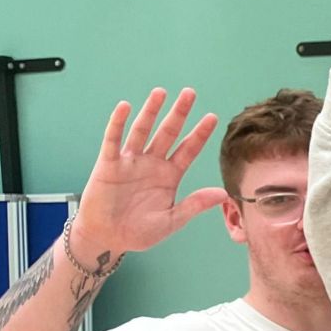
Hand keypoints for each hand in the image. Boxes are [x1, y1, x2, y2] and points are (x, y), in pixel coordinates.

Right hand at [70, 88, 227, 261]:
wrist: (108, 238)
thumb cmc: (139, 232)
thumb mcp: (172, 220)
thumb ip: (194, 205)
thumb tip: (223, 194)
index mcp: (169, 176)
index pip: (188, 149)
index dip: (199, 134)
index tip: (212, 117)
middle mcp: (152, 164)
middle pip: (168, 133)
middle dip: (179, 113)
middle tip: (190, 93)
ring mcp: (130, 162)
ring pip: (142, 131)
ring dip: (151, 111)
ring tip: (161, 93)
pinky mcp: (109, 164)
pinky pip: (113, 140)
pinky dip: (118, 123)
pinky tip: (125, 107)